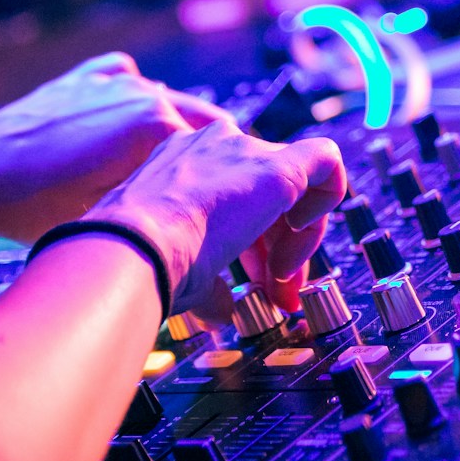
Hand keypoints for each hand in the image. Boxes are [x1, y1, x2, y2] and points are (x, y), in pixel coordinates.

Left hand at [0, 53, 230, 242]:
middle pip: (197, 120)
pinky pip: (125, 80)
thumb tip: (190, 222)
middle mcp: (141, 91)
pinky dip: (135, 99)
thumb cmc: (33, 209)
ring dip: (173, 126)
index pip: (215, 149)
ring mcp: (109, 82)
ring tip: (170, 161)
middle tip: (210, 182)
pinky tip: (128, 122)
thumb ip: (160, 205)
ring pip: (162, 101)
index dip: (224, 176)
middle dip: (208, 149)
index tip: (231, 196)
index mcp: (155, 125)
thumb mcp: (107, 217)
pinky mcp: (81, 80)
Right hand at [83, 119, 345, 323]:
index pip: (235, 200)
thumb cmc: (139, 262)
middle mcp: (213, 148)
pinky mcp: (277, 167)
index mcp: (181, 166)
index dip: (254, 246)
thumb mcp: (178, 269)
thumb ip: (210, 284)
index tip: (255, 284)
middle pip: (268, 195)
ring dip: (297, 243)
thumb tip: (224, 311)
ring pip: (297, 185)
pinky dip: (328, 199)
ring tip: (280, 287)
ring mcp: (243, 151)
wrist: (131, 249)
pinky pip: (327, 160)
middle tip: (277, 294)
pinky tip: (301, 242)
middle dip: (280, 249)